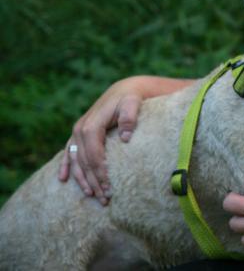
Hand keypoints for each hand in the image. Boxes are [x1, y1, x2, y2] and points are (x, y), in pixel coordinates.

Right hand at [57, 76, 145, 204]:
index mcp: (92, 125)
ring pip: (75, 161)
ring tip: (93, 195)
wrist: (124, 90)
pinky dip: (65, 167)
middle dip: (94, 181)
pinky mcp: (78, 135)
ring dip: (82, 180)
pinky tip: (63, 180)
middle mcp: (80, 130)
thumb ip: (130, 117)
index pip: (94, 155)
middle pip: (85, 162)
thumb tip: (125, 138)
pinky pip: (68, 154)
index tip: (109, 187)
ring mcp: (77, 133)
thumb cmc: (130, 98)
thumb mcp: (133, 103)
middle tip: (105, 199)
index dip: (100, 172)